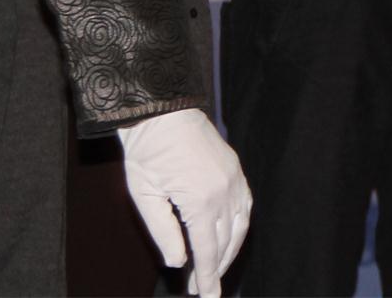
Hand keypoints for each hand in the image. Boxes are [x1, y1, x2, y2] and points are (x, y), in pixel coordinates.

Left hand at [116, 108, 251, 297]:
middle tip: (203, 288)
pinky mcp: (235, 168)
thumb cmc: (148, 153)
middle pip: (226, 241)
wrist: (163, 112)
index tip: (206, 297)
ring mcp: (234, 178)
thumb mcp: (145, 197)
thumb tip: (177, 261)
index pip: (208, 250)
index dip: (207, 277)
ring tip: (217, 268)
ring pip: (241, 225)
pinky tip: (231, 236)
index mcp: (200, 201)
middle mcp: (223, 190)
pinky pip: (246, 204)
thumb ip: (163, 233)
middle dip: (217, 268)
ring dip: (231, 250)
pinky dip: (241, 225)